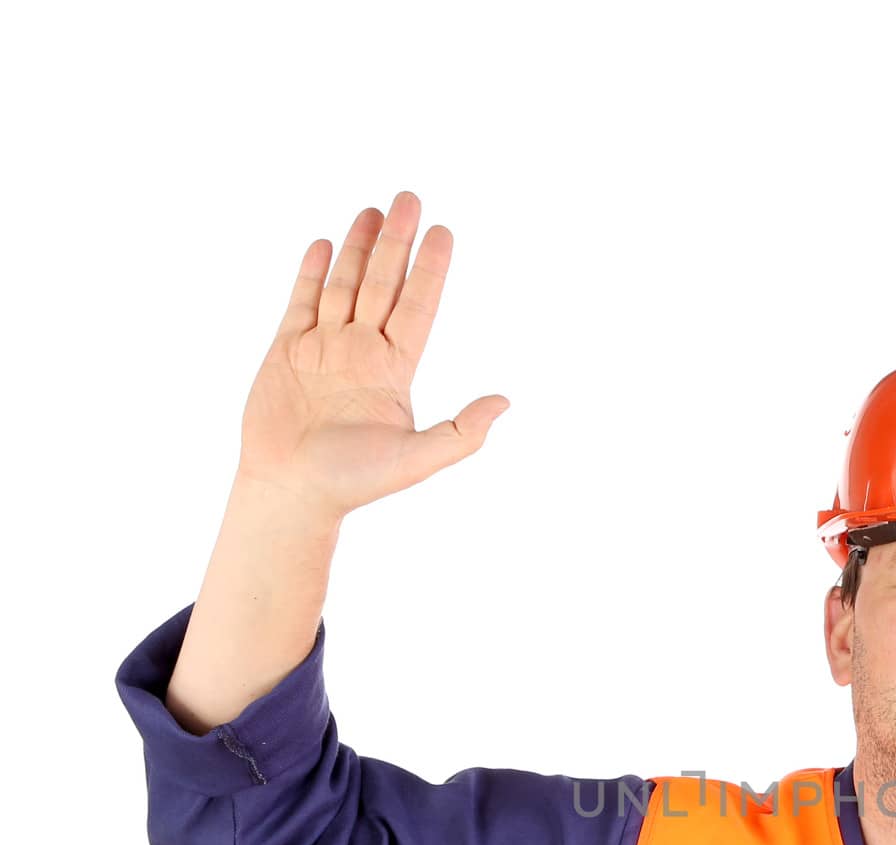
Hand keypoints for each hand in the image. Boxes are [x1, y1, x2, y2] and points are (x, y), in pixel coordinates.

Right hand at [236, 189, 509, 518]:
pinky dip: (313, 273)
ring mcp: (324, 348)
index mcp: (394, 371)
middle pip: (383, 285)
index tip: (443, 232)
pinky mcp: (286, 351)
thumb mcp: (418, 459)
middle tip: (410, 197)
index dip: (430, 270)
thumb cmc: (353, 482)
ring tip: (374, 210)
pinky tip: (327, 244)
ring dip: (359, 248)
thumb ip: (463, 432)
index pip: (417, 308)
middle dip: (396, 242)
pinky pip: (302, 302)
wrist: (291, 491)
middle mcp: (362, 353)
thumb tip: (505, 402)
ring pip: (344, 285)